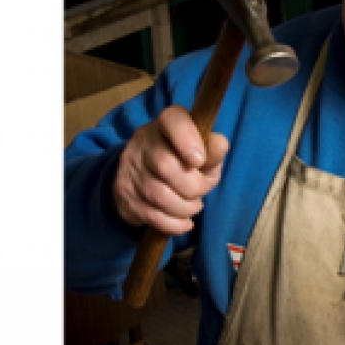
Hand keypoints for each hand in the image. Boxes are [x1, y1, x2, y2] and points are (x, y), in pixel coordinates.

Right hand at [113, 105, 228, 233]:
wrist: (145, 177)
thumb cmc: (182, 161)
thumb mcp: (202, 152)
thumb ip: (212, 150)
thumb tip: (220, 145)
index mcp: (166, 124)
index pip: (173, 121)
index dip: (187, 140)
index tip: (199, 160)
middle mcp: (143, 142)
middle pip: (166, 165)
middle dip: (193, 186)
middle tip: (200, 191)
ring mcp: (130, 168)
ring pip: (159, 195)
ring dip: (185, 207)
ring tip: (193, 206)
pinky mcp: (124, 194)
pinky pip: (152, 215)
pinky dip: (174, 224)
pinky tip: (183, 221)